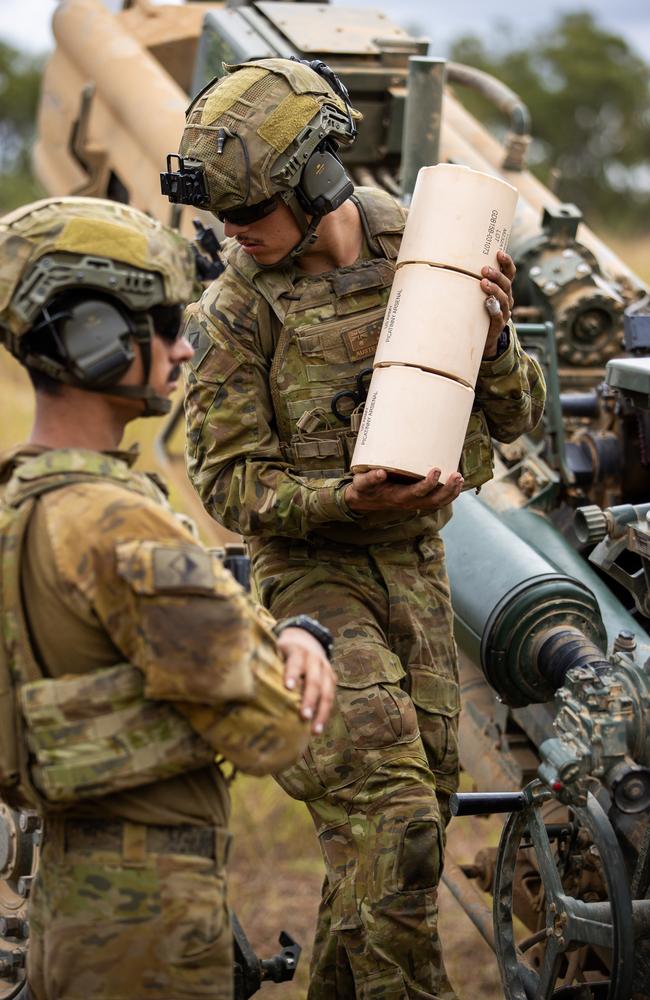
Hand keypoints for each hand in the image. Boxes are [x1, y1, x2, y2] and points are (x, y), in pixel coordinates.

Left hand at [277, 628, 335, 734]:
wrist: (306, 639)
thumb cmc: (284, 651)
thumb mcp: (276, 650)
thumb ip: (268, 663)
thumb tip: (249, 684)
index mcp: (298, 651)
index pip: (296, 661)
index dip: (293, 673)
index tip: (288, 687)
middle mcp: (315, 659)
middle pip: (314, 680)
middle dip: (309, 699)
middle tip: (304, 716)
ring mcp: (326, 669)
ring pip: (327, 692)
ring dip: (321, 712)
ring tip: (314, 730)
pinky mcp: (331, 679)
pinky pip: (331, 698)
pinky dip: (325, 714)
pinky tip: (319, 728)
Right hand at [344, 466, 463, 513]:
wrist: (363, 501)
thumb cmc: (364, 488)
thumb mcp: (362, 483)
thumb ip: (370, 479)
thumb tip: (381, 473)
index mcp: (397, 497)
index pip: (416, 493)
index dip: (428, 484)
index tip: (436, 470)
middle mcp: (408, 503)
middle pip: (433, 501)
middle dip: (447, 490)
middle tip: (457, 475)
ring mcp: (415, 503)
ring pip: (437, 503)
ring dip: (451, 493)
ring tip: (460, 478)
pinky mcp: (418, 500)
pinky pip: (436, 501)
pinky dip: (448, 494)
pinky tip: (456, 484)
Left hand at [481, 250, 514, 356]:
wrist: (482, 336)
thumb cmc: (477, 309)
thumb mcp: (478, 294)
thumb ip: (473, 281)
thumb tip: (453, 264)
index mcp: (504, 288)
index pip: (510, 273)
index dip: (506, 263)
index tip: (499, 253)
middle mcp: (506, 298)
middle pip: (506, 284)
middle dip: (497, 275)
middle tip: (484, 269)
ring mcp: (504, 312)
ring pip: (503, 298)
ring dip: (494, 290)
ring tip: (483, 283)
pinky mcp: (498, 325)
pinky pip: (498, 316)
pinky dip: (494, 309)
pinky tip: (488, 302)